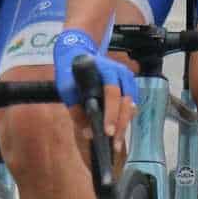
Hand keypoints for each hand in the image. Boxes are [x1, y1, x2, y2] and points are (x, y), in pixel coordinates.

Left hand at [50, 28, 136, 142]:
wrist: (78, 55)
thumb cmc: (71, 72)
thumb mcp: (67, 89)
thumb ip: (76, 110)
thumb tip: (89, 134)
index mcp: (105, 69)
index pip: (112, 92)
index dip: (111, 113)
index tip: (108, 132)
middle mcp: (121, 73)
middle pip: (126, 101)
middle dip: (121, 124)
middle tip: (115, 144)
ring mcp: (127, 79)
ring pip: (130, 105)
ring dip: (124, 125)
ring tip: (117, 144)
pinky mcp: (129, 87)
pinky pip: (131, 106)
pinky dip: (126, 119)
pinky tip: (120, 133)